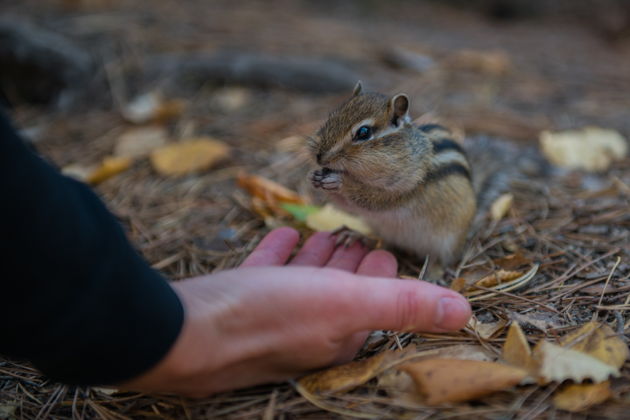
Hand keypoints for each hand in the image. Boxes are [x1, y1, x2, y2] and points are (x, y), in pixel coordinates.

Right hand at [121, 227, 470, 396]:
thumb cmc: (268, 317)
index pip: (373, 305)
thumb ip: (404, 305)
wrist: (181, 330)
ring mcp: (269, 314)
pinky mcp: (238, 299)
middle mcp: (307, 329)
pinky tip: (283, 235)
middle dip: (353, 265)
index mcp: (337, 335)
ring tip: (327, 232)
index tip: (388, 251)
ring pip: (303, 281)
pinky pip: (267, 271)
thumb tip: (466, 313)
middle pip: (339, 292)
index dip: (386, 277)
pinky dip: (281, 254)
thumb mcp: (344, 304)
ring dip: (318, 258)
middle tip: (362, 235)